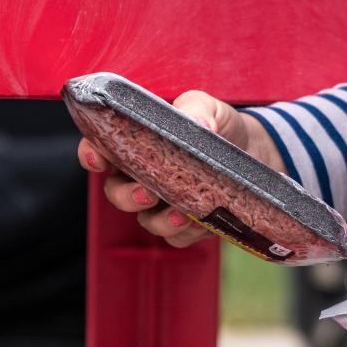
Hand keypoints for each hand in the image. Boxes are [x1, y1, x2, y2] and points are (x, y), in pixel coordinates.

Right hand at [76, 90, 285, 247]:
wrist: (254, 151)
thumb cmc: (220, 125)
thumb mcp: (209, 107)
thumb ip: (198, 108)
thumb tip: (199, 124)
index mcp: (138, 144)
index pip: (101, 149)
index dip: (91, 155)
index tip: (97, 160)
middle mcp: (144, 177)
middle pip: (117, 193)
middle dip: (126, 197)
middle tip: (146, 193)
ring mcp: (164, 204)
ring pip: (146, 220)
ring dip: (159, 221)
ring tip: (181, 214)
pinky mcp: (188, 225)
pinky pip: (177, 238)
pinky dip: (187, 233)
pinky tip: (202, 223)